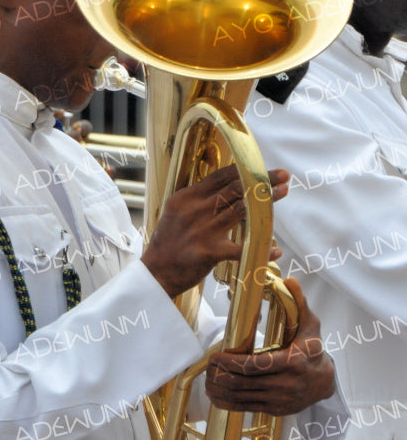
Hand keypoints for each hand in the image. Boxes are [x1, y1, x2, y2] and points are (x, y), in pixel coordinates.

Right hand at [141, 165, 289, 298]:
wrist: (155, 272)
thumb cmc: (169, 242)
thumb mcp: (176, 212)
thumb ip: (198, 199)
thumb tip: (227, 187)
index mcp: (186, 198)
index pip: (220, 177)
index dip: (245, 169)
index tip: (264, 167)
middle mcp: (194, 210)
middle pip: (234, 189)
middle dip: (261, 181)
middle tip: (283, 175)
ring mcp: (202, 231)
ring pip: (241, 210)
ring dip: (265, 203)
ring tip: (283, 192)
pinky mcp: (209, 252)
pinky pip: (240, 249)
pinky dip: (260, 250)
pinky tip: (275, 250)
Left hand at [205, 278, 335, 414]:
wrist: (326, 382)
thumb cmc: (312, 349)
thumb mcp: (310, 325)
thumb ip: (299, 303)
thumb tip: (290, 280)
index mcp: (292, 363)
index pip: (254, 365)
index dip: (231, 363)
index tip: (214, 356)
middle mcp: (285, 385)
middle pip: (243, 382)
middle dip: (220, 375)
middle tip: (207, 365)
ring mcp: (279, 400)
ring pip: (240, 397)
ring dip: (219, 389)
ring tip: (207, 377)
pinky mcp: (274, 410)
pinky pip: (244, 408)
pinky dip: (225, 402)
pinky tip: (214, 394)